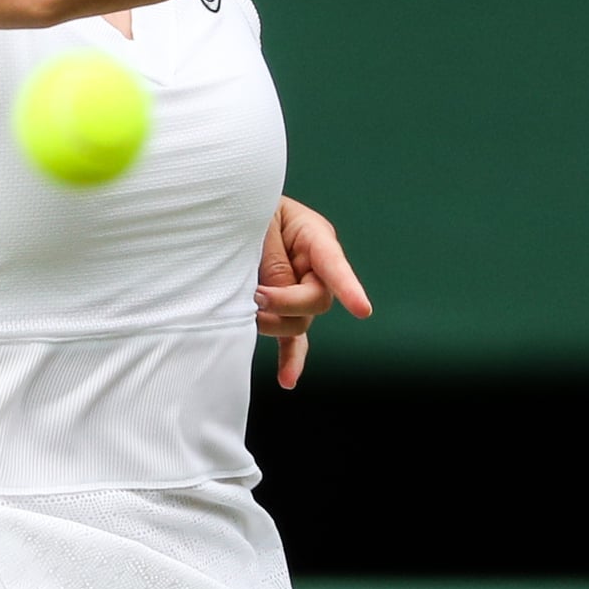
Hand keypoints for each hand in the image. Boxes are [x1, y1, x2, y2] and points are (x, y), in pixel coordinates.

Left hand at [256, 195, 373, 388]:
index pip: (334, 264)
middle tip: (255, 295)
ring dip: (273, 324)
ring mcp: (301, 289)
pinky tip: (287, 379)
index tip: (362, 311)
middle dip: (286, 304)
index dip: (349, 287)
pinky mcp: (284, 309)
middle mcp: (314, 266)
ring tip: (246, 310)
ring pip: (300, 322)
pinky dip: (291, 359)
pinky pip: (293, 340)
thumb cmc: (244, 209)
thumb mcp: (258, 225)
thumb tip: (276, 297)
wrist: (226, 213)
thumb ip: (274, 260)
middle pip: (317, 300)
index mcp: (314, 235)